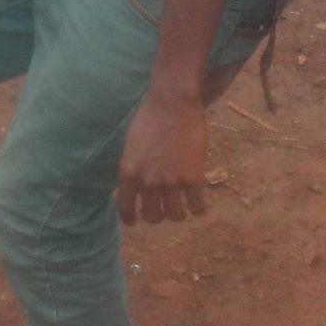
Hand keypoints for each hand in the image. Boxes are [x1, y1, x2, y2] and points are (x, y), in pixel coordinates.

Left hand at [117, 93, 206, 225]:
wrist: (173, 103)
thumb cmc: (150, 116)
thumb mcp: (131, 144)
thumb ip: (133, 166)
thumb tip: (134, 183)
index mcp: (128, 173)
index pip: (125, 207)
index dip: (131, 218)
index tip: (135, 222)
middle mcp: (147, 182)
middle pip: (152, 216)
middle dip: (158, 216)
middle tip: (164, 209)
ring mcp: (170, 182)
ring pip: (175, 215)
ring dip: (178, 214)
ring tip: (183, 208)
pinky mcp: (193, 179)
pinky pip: (197, 207)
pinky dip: (199, 209)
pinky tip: (200, 206)